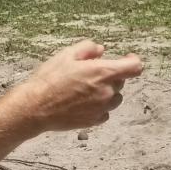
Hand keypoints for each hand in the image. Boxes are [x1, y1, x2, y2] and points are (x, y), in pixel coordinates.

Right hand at [11, 40, 142, 131]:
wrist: (36, 107)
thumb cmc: (49, 79)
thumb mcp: (67, 54)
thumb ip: (88, 48)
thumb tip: (101, 50)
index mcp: (103, 72)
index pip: (134, 67)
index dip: (133, 60)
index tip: (127, 58)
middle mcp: (107, 92)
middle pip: (121, 82)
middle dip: (110, 75)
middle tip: (90, 74)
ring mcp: (102, 108)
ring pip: (115, 98)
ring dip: (106, 92)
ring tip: (86, 89)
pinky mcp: (94, 121)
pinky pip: (105, 112)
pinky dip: (99, 107)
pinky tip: (82, 103)